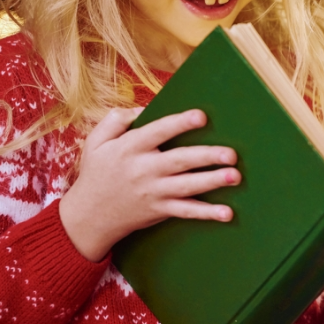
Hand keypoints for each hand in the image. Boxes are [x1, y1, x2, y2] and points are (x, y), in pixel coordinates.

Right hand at [59, 108, 239, 261]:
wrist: (88, 216)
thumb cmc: (97, 172)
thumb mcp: (96, 141)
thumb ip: (117, 119)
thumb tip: (142, 108)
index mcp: (130, 148)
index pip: (158, 132)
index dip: (179, 124)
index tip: (201, 116)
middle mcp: (144, 170)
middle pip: (179, 160)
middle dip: (206, 156)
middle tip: (232, 154)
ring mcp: (154, 192)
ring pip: (187, 186)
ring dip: (212, 181)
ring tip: (235, 176)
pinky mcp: (160, 210)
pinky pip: (186, 212)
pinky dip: (207, 213)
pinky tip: (227, 213)